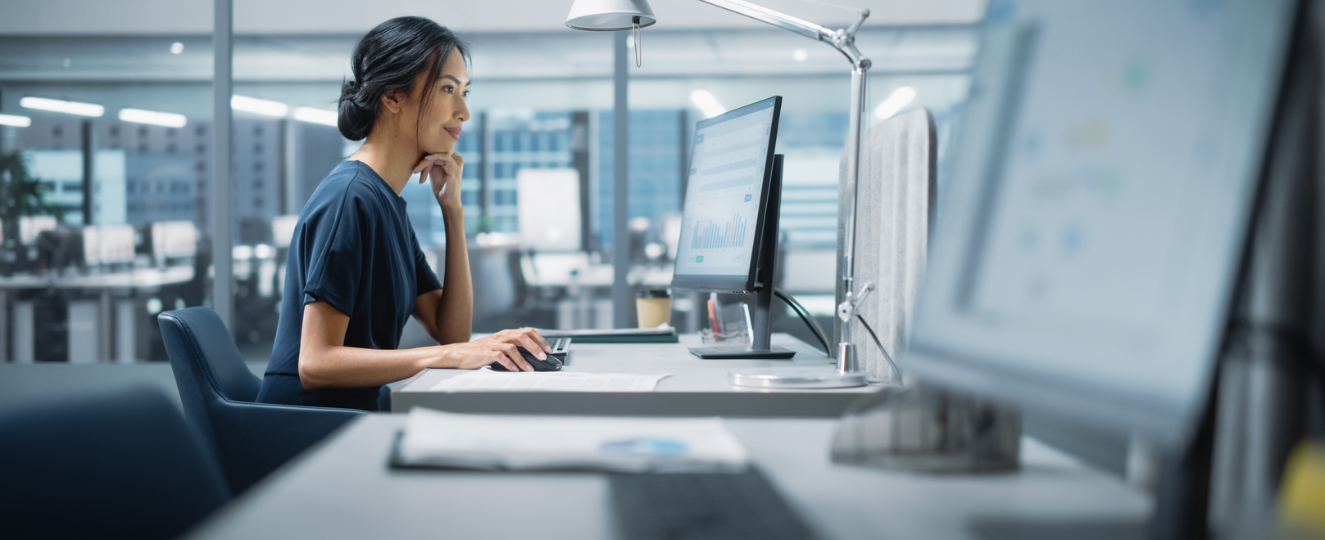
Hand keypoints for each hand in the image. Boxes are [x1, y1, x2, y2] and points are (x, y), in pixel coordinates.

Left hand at [412, 152, 463, 209]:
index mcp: (454, 160)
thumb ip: (432, 162)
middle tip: (414, 170)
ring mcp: (457, 164)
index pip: (437, 153)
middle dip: (423, 162)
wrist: (448, 202)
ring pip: (438, 155)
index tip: (416, 169)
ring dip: (425, 162)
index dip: (426, 160)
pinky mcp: (455, 169)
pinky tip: (426, 159)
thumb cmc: (441, 188)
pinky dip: (434, 157)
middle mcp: (457, 160)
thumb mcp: (434, 172)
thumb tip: (422, 153)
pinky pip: (445, 157)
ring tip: (417, 170)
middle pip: (437, 154)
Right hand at [434, 328, 551, 371]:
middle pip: (522, 337)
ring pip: (512, 348)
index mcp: (506, 334)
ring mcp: (493, 344)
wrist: (459, 353)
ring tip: (530, 369)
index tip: (548, 350)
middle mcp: (501, 336)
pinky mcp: (486, 353)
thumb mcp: (498, 346)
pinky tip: (514, 370)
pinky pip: (500, 357)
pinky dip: (509, 364)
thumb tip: (532, 357)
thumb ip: (513, 348)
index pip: (527, 332)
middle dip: (535, 347)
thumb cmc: (480, 352)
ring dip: (524, 359)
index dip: (539, 340)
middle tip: (543, 357)